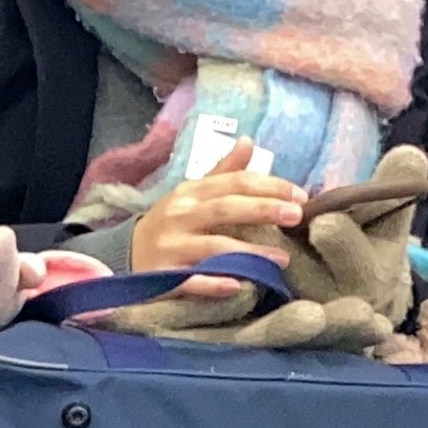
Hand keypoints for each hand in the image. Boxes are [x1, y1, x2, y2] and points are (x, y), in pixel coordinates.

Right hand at [130, 137, 305, 294]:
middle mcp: (181, 216)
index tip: (301, 196)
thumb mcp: (193, 194)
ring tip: (283, 258)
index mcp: (192, 192)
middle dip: (262, 209)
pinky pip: (192, 282)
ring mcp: (172, 247)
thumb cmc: (173, 223)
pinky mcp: (165, 278)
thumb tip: (249, 142)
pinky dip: (214, 284)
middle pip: (225, 208)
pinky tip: (239, 286)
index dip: (269, 187)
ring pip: (213, 247)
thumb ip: (223, 172)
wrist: (126, 255)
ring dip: (250, 252)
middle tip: (297, 215)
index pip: (234, 183)